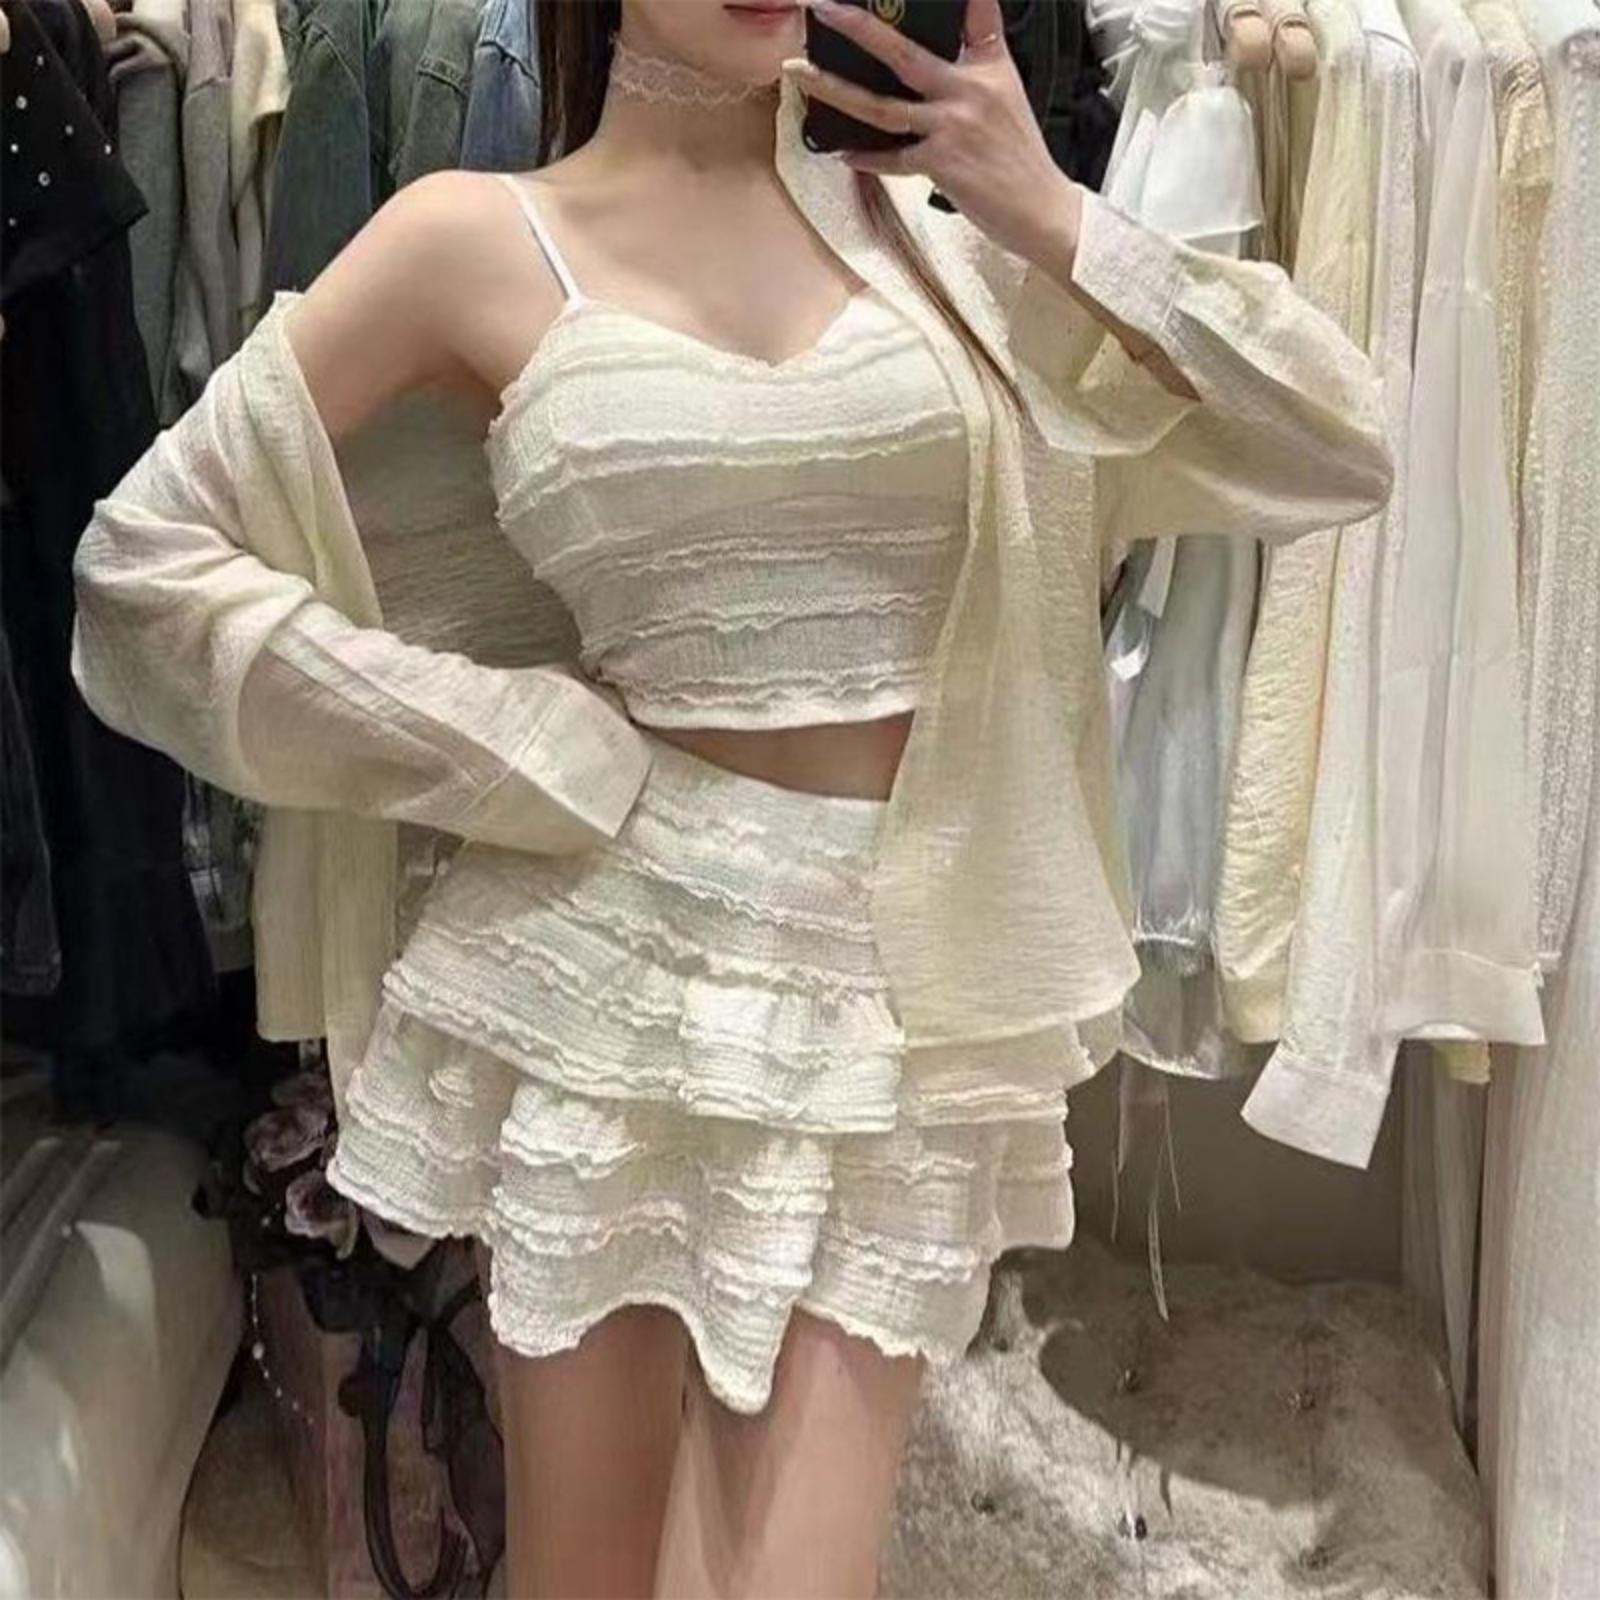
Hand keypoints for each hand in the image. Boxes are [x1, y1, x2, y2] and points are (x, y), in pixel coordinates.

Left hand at [782, 0, 1083, 266]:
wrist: (1039, 208)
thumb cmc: (1019, 155)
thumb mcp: (1007, 90)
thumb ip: (982, 48)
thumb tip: (968, 14)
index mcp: (984, 67)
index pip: (972, 11)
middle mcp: (965, 91)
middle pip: (902, 53)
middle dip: (859, 28)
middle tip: (822, 8)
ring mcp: (950, 128)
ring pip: (881, 106)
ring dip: (835, 89)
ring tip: (800, 73)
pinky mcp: (940, 164)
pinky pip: (892, 159)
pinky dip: (866, 157)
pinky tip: (841, 151)